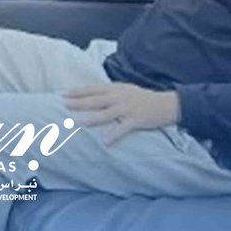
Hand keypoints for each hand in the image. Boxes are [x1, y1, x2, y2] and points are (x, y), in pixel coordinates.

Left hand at [64, 83, 180, 144]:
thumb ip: (109, 92)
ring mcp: (127, 109)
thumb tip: (91, 94)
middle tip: (64, 105)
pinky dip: (114, 135)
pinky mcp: (136, 120)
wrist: (167, 103)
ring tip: (78, 122)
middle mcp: (119, 97)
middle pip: (95, 100)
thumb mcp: (125, 90)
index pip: (92, 89)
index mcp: (115, 89)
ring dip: (92, 118)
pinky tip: (105, 142)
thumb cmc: (142, 98)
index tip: (63, 94)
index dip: (77, 91)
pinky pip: (123, 128)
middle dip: (79, 102)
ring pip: (106, 113)